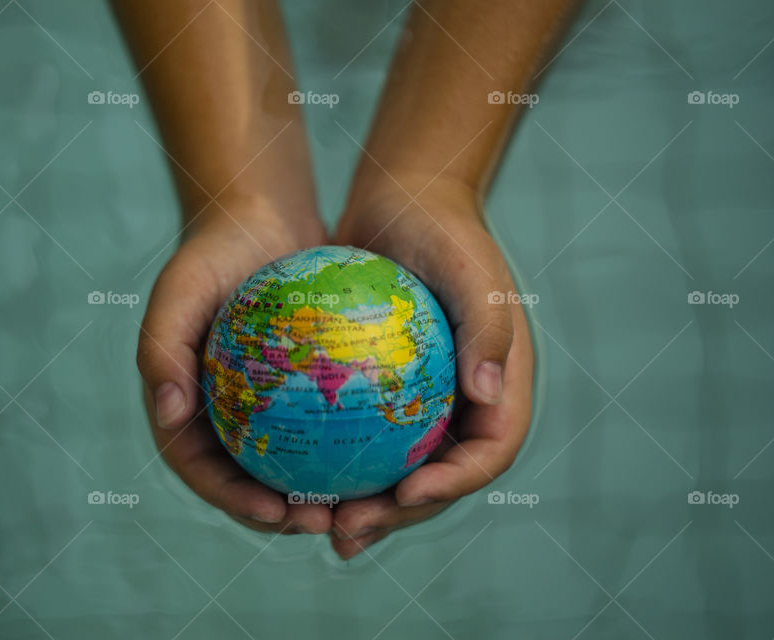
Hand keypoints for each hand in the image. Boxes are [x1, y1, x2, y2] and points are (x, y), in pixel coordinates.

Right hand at [136, 206, 335, 534]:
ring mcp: (259, 405)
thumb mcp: (177, 292)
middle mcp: (220, 416)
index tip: (278, 514)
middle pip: (251, 482)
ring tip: (364, 501)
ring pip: (292, 463)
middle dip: (288, 516)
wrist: (258, 217)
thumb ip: (161, 352)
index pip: (205, 474)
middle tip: (332, 522)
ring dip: (323, 491)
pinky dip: (347, 441)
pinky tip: (386, 450)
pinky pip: (323, 423)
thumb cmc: (210, 252)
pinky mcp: (296, 388)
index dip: (237, 504)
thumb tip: (169, 416)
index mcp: (183, 409)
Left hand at [329, 179, 534, 558]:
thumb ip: (489, 330)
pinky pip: (360, 434)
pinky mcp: (385, 390)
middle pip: (438, 477)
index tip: (406, 493)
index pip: (489, 453)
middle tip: (348, 531)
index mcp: (501, 387)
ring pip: (395, 467)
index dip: (454, 485)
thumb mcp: (474, 271)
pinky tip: (289, 476)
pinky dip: (332, 460)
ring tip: (316, 524)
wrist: (406, 200)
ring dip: (362, 502)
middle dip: (397, 514)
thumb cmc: (445, 230)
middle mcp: (465, 403)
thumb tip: (489, 400)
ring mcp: (425, 400)